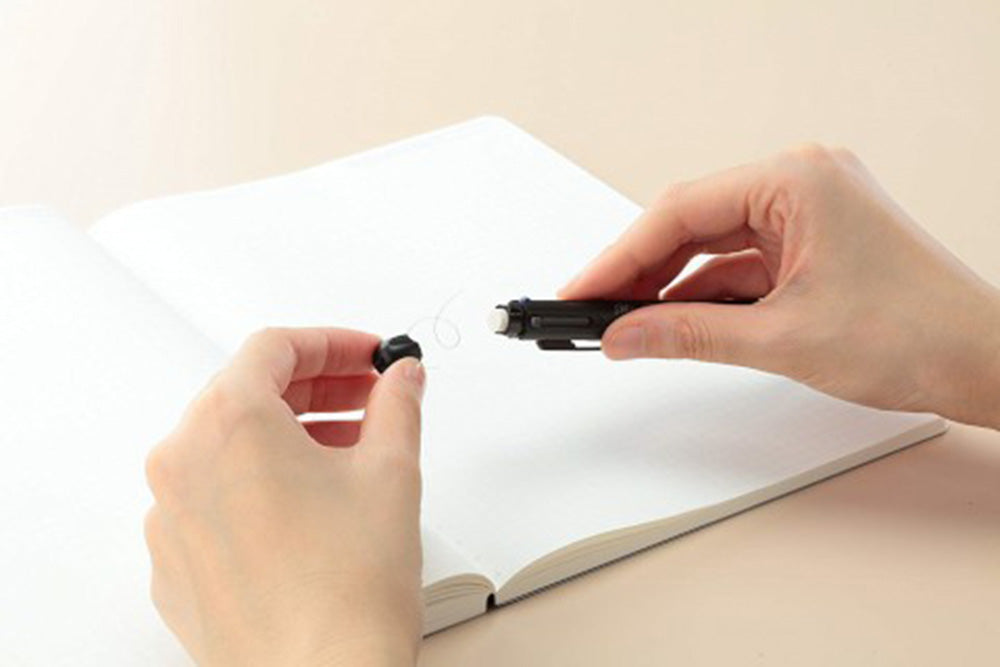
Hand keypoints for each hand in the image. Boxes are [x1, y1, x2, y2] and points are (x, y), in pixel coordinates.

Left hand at [144, 328, 425, 665]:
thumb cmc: (346, 593)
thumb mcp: (391, 472)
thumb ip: (397, 406)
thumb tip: (401, 379)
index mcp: (229, 424)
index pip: (274, 347)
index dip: (332, 343)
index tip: (366, 356)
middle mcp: (183, 464)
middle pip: (246, 393)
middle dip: (316, 389)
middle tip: (367, 398)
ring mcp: (171, 517)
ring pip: (228, 447)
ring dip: (288, 436)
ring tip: (347, 455)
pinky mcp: (175, 563)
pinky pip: (213, 499)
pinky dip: (257, 486)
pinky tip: (308, 507)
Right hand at [561, 145, 999, 428]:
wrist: (982, 363)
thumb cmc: (918, 334)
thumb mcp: (783, 339)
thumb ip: (689, 334)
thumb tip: (625, 334)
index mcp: (797, 180)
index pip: (681, 211)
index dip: (621, 256)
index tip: (582, 289)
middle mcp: (799, 184)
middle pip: (691, 223)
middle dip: (640, 270)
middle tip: (592, 309)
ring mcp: (804, 213)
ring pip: (711, 246)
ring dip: (669, 286)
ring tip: (623, 320)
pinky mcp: (808, 243)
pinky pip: (738, 264)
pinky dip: (704, 295)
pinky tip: (670, 320)